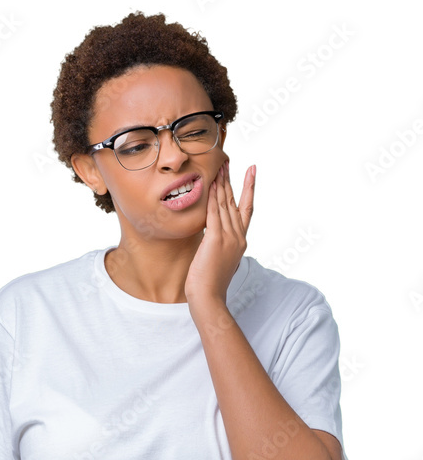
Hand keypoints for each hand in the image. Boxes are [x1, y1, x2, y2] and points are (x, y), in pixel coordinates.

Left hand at [184, 160, 254, 306]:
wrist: (208, 298)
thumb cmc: (210, 284)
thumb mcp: (219, 260)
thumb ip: (220, 245)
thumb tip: (214, 237)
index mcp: (241, 241)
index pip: (247, 209)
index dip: (249, 189)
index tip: (251, 172)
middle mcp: (238, 237)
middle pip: (236, 202)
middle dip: (232, 180)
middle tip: (229, 161)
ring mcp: (229, 238)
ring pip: (226, 204)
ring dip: (222, 184)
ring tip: (220, 167)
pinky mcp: (215, 239)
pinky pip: (214, 212)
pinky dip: (213, 197)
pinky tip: (211, 184)